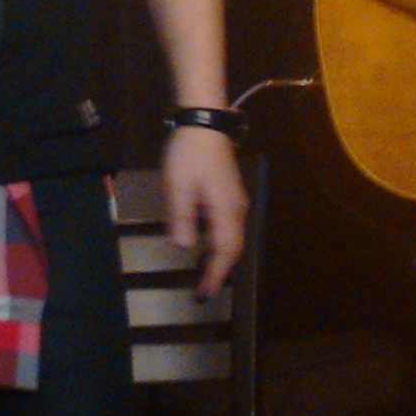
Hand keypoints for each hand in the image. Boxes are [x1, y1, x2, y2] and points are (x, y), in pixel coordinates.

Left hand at [162, 129, 247, 299]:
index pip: (224, 251)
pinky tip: (207, 245)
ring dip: (221, 258)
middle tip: (204, 289)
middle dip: (220, 271)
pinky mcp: (231, 194)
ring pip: (233, 238)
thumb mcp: (178, 186)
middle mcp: (237, 209)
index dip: (215, 274)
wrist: (205, 122)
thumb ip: (182, 217)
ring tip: (206, 273)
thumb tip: (184, 246)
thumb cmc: (189, 154)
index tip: (204, 293)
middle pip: (233, 248)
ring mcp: (236, 201)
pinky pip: (230, 227)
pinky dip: (221, 243)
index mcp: (225, 210)